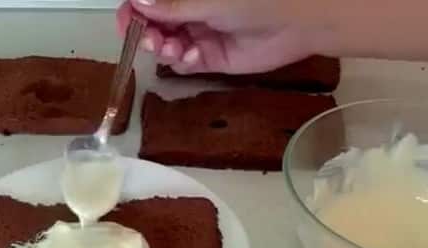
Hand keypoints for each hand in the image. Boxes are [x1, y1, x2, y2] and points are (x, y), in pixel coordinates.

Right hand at [116, 0, 324, 74]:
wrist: (298, 22)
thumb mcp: (210, 0)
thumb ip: (172, 5)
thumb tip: (137, 2)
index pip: (148, 2)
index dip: (134, 12)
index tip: (129, 22)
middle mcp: (189, 11)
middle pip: (152, 25)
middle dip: (146, 33)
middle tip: (153, 40)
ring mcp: (198, 34)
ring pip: (164, 46)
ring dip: (162, 49)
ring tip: (174, 49)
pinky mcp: (209, 58)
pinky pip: (183, 63)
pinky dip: (181, 61)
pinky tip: (191, 56)